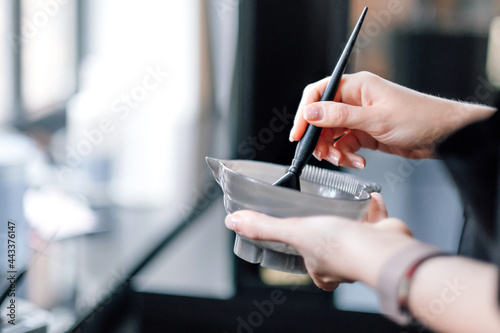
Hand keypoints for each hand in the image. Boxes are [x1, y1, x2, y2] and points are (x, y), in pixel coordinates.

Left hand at [225, 193, 413, 289]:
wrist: (383, 248)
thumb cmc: (341, 247)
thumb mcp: (295, 232)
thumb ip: (265, 227)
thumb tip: (233, 223)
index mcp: (320, 269)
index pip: (306, 262)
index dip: (301, 250)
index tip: (298, 235)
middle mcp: (341, 263)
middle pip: (329, 247)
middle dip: (326, 230)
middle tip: (319, 214)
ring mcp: (362, 250)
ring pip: (353, 233)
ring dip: (348, 217)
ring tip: (340, 202)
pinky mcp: (381, 237)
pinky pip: (374, 221)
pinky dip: (371, 209)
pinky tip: (368, 196)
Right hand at [290, 71, 495, 168]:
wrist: (445, 136)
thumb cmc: (419, 118)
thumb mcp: (375, 119)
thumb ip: (340, 117)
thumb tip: (310, 113)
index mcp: (356, 86)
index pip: (318, 93)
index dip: (304, 113)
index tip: (297, 134)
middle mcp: (355, 100)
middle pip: (322, 118)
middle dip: (320, 139)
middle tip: (322, 155)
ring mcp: (360, 117)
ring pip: (332, 134)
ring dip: (334, 150)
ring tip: (345, 160)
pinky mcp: (365, 133)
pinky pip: (345, 144)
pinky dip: (347, 155)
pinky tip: (358, 161)